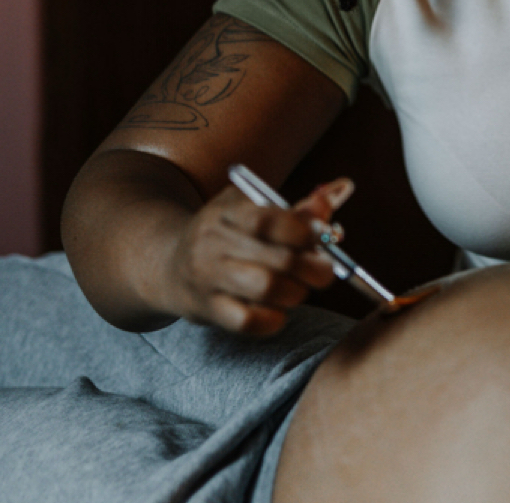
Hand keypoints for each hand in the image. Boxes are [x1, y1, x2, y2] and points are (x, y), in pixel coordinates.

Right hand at [163, 177, 354, 334]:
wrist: (168, 263)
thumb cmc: (229, 233)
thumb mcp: (255, 209)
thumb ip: (300, 207)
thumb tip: (342, 188)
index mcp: (228, 211)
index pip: (268, 219)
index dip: (304, 230)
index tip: (327, 235)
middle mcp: (214, 242)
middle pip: (277, 258)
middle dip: (313, 268)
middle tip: (324, 271)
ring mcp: (208, 277)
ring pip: (266, 289)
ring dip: (296, 292)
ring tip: (299, 289)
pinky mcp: (206, 309)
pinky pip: (248, 321)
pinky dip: (273, 319)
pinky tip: (277, 310)